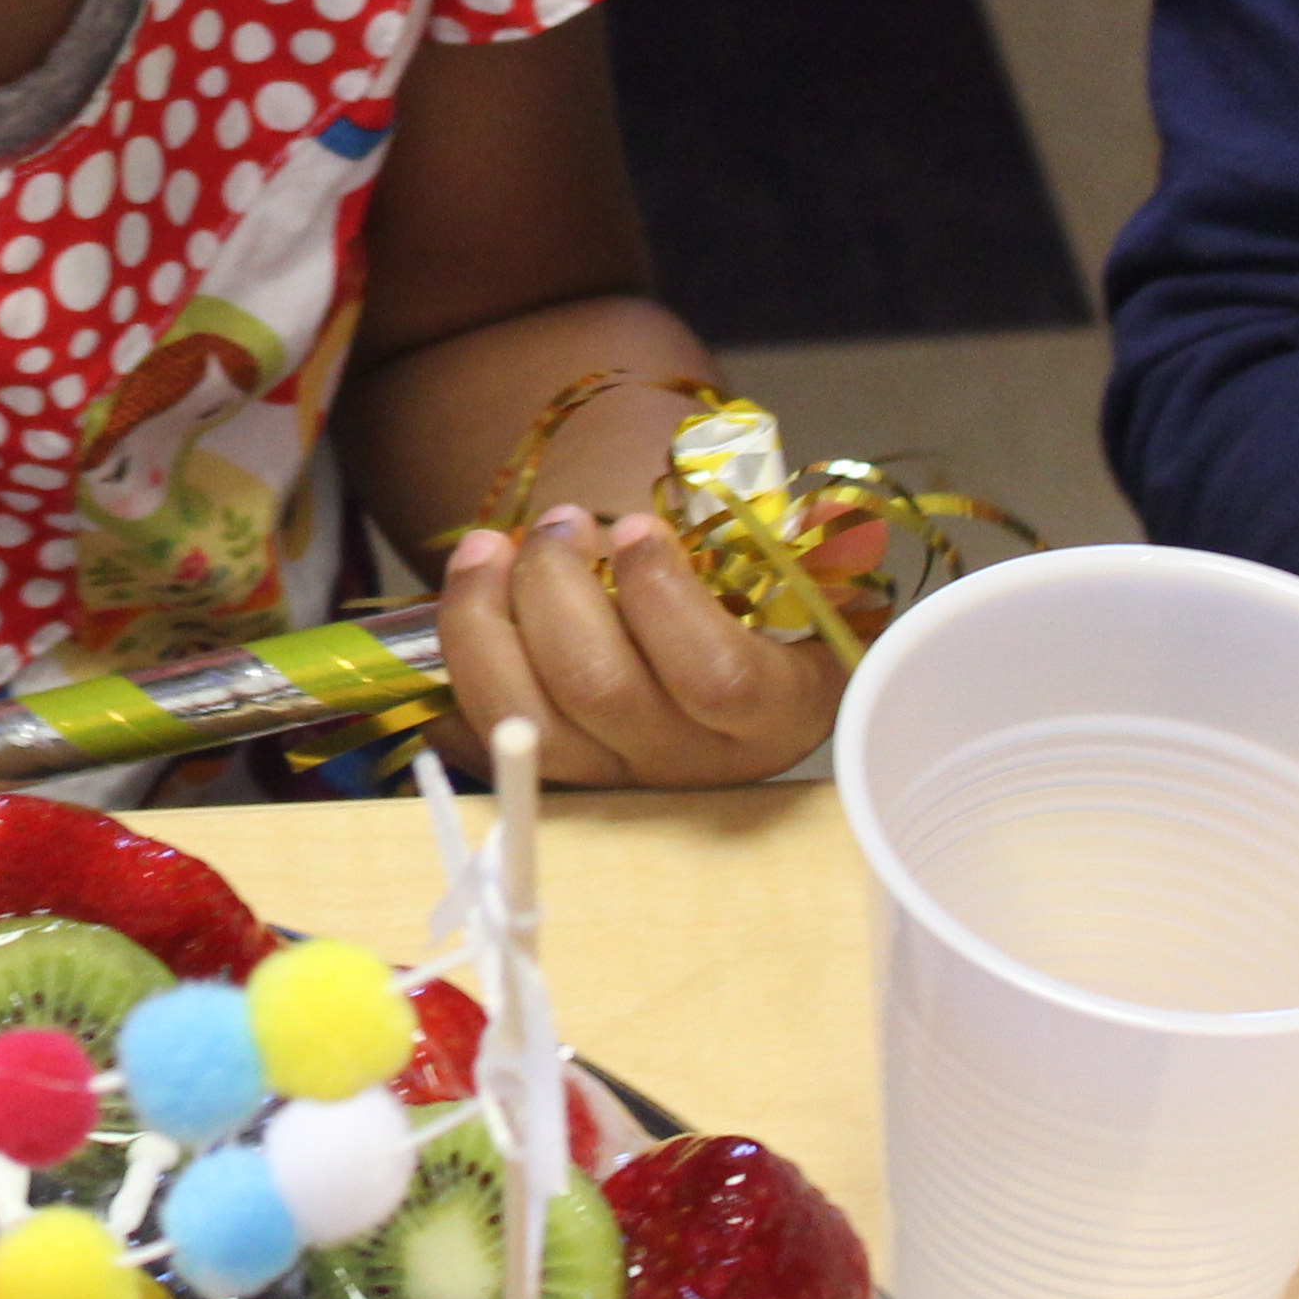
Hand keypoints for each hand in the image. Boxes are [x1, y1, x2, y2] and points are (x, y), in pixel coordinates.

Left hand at [432, 505, 844, 788]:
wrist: (685, 644)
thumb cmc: (740, 594)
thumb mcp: (786, 565)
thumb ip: (816, 545)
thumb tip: (845, 525)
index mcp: (774, 711)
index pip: (718, 677)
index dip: (662, 594)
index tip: (635, 525)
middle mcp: (693, 763)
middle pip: (599, 687)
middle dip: (556, 582)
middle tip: (560, 520)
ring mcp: (611, 778)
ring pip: (521, 718)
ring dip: (484, 616)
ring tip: (488, 546)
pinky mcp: (543, 777)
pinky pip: (473, 732)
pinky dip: (453, 664)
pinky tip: (463, 601)